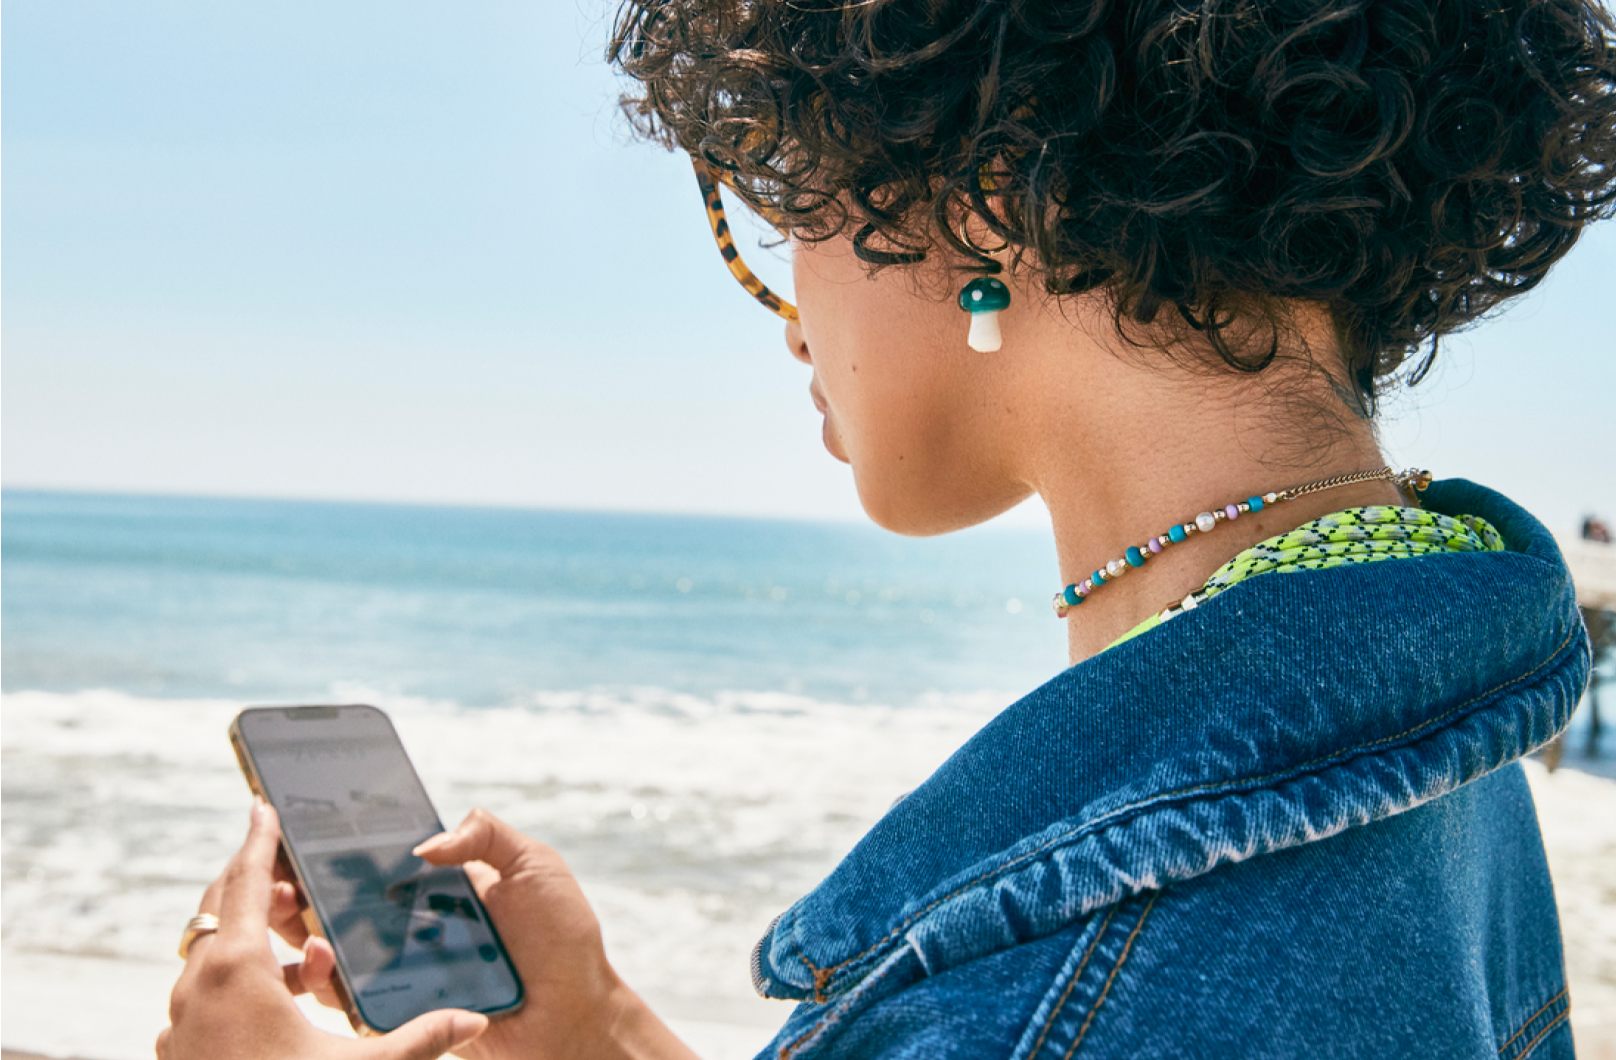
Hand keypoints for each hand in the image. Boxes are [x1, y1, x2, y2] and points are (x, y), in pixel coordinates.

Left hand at [158, 799, 488, 1059]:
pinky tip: (292, 1005)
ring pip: (216, 957)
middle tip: (306, 885)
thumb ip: (421, 1038)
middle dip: (266, 891)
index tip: (264, 805)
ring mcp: (181, 1022)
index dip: (258, 839)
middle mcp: (195, 988)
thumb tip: (473, 1019)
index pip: (243, 881)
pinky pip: (209, 995)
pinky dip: (245, 983)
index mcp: (235, 972)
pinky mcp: (181, 1050)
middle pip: (222, 911)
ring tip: (317, 959)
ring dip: (262, 945)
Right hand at [319, 808, 697, 1059]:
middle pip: (342, 904)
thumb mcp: (534, 867)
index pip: (377, 862)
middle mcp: (412, 925)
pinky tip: (320, 960)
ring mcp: (403, 969)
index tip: (298, 830)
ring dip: (303, 930)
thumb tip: (424, 843)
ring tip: (290, 909)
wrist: (575, 1014)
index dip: (338, 849)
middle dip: (302, 886)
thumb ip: (487, 836)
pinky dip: (329, 981)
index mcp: (438, 886)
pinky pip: (353, 998)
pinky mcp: (402, 1011)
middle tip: (278, 872)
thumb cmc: (562, 939)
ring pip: (335, 950)